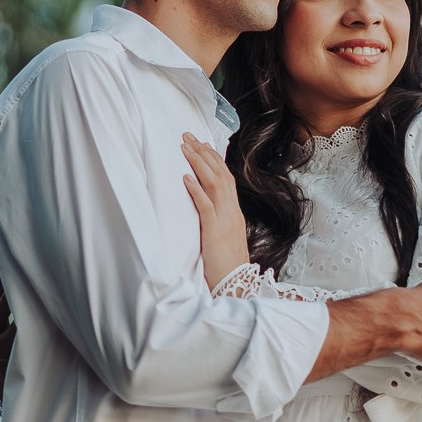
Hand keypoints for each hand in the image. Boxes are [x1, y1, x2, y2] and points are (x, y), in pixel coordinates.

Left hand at [181, 133, 250, 288]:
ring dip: (199, 164)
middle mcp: (233, 212)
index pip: (226, 178)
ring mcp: (226, 220)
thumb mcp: (223, 237)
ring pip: (215, 184)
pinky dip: (196, 190)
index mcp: (234, 213)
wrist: (236, 285)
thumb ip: (218, 220)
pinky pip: (206, 206)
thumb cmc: (227, 265)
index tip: (201, 144)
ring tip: (185, 148)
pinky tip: (186, 177)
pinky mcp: (216, 231)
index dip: (214, 159)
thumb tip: (207, 207)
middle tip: (188, 136)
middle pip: (221, 175)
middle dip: (204, 153)